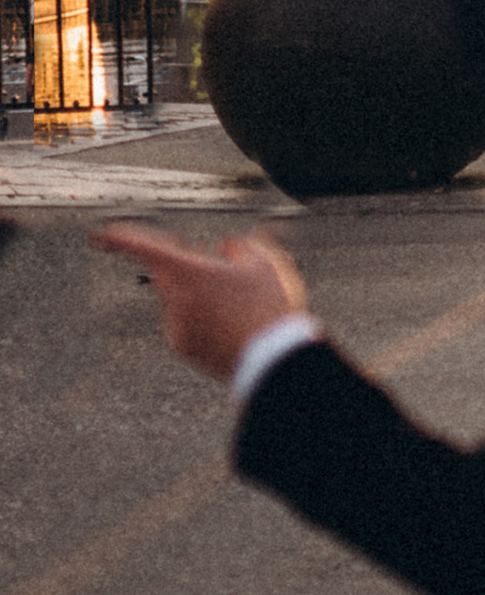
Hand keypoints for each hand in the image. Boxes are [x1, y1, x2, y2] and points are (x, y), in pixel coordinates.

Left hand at [94, 224, 306, 381]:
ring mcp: (175, 326)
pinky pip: (184, 321)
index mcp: (188, 272)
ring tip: (236, 300)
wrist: (271, 359)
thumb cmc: (267, 308)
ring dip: (195, 292)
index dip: (121, 238)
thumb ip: (238, 247)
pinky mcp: (182, 347)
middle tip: (206, 261)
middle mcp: (173, 299)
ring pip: (176, 298)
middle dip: (181, 265)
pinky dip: (200, 316)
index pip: (143, 248)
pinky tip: (230, 321)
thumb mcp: (263, 263)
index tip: (103, 235)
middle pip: (165, 273)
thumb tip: (225, 249)